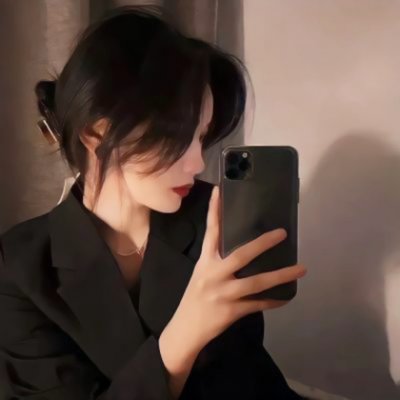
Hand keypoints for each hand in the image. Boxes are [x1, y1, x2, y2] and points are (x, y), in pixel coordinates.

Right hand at [166, 185, 306, 353]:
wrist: (185, 329)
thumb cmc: (194, 297)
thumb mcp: (202, 274)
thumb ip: (218, 262)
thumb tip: (244, 251)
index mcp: (205, 262)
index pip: (211, 232)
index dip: (214, 210)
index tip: (219, 190)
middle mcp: (213, 274)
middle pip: (241, 255)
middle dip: (263, 243)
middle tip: (282, 233)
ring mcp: (223, 294)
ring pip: (256, 282)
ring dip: (280, 275)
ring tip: (301, 269)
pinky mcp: (232, 311)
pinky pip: (258, 304)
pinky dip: (274, 301)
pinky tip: (286, 297)